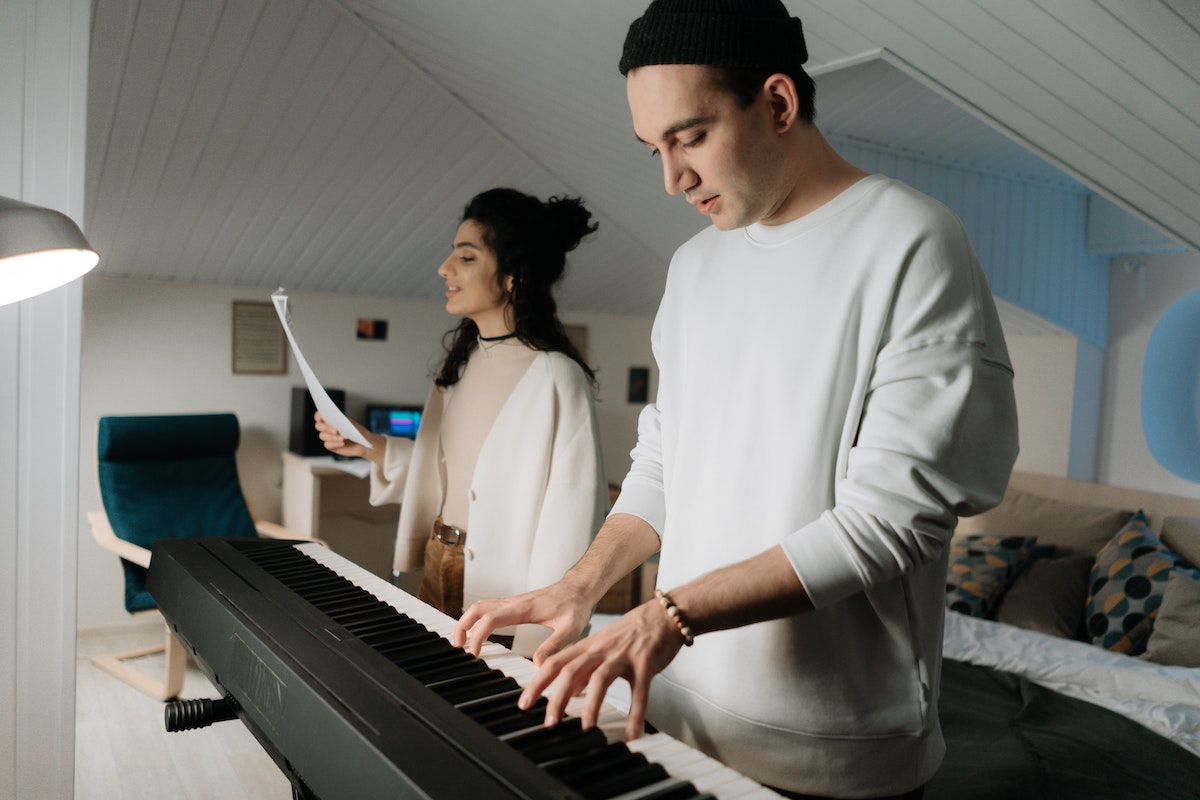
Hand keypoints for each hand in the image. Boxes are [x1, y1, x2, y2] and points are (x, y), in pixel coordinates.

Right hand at [313, 412, 378, 459]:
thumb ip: (341, 422)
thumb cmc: (356, 431)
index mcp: (330, 419)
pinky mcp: (330, 446)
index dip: (318, 416)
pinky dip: (335, 443)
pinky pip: (327, 444)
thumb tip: (334, 421)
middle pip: (318, 426)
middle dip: (326, 428)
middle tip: (336, 430)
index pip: (319, 416)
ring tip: (342, 438)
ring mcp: (327, 437)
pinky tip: (342, 443)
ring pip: (322, 436)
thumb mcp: (350, 424)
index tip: (321, 417)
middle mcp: (326, 427)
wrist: (363, 443)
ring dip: (332, 437)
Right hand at [451, 581, 592, 663]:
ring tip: (461, 642)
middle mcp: (514, 602)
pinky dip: (475, 618)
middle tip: (457, 647)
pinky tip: (475, 631)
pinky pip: (488, 608)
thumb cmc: (575, 605)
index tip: (475, 654)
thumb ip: (554, 646)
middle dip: (462, 626)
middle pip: (477, 608)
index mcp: (524, 608)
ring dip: (466, 621)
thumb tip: (537, 665)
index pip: (491, 619)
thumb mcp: (570, 629)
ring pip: (480, 606)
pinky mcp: (514, 604)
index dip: (478, 636)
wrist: (579, 588)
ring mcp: (512, 602)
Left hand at [517, 600, 683, 740]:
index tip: (524, 703)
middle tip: (549, 722)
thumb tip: (570, 691)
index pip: (555, 663)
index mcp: (588, 646)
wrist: (664, 614)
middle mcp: (601, 649)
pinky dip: (635, 714)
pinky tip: (632, 733)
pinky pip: (639, 691)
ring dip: (592, 704)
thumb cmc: (633, 631)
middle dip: (557, 697)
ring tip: (587, 727)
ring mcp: (623, 655)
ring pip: (601, 678)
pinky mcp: (645, 663)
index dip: (537, 683)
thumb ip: (585, 667)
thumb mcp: (602, 646)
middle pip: (571, 671)